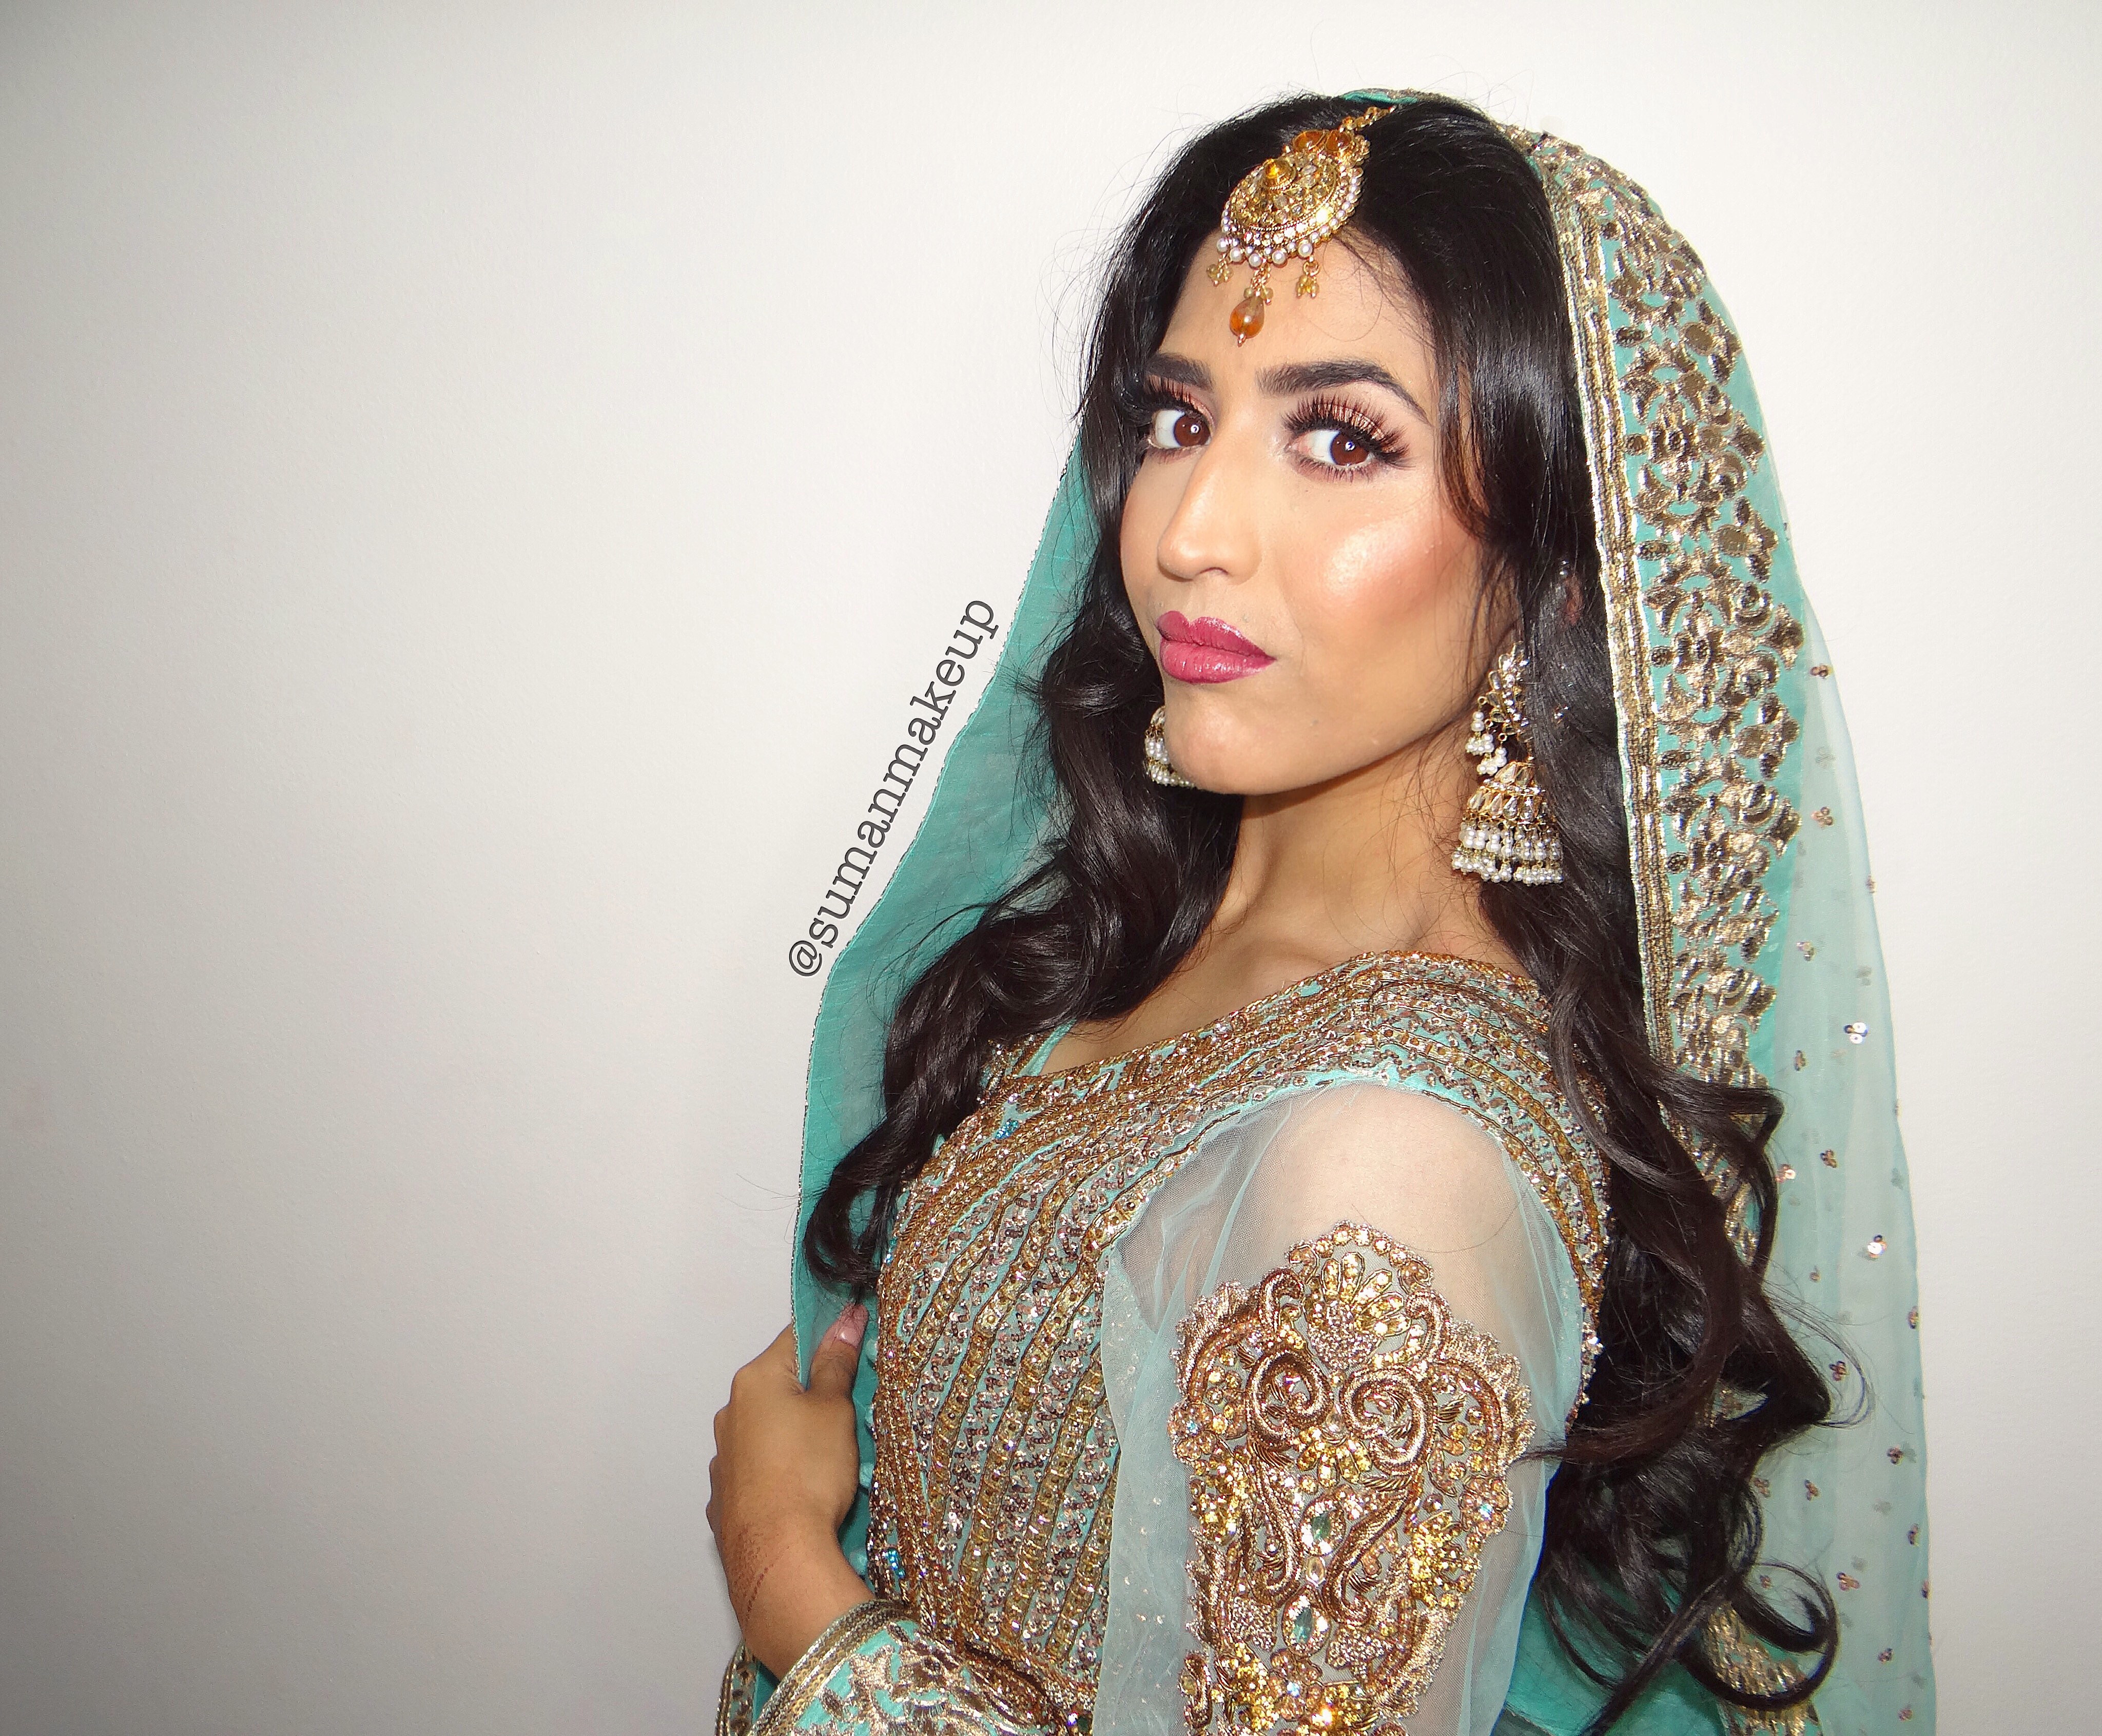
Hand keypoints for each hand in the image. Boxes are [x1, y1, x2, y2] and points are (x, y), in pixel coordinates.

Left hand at [708, 1308, 872, 1674]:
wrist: (778, 1555)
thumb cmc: (808, 1475)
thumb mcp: (835, 1410)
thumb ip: (837, 1363)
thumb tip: (843, 1322)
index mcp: (755, 1381)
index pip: (795, 1337)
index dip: (829, 1336)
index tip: (855, 1340)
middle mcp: (731, 1414)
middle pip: (780, 1386)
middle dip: (813, 1392)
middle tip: (852, 1410)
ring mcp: (724, 1459)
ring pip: (768, 1430)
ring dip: (794, 1434)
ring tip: (830, 1459)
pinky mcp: (725, 1499)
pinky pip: (759, 1471)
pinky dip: (780, 1470)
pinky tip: (803, 1489)